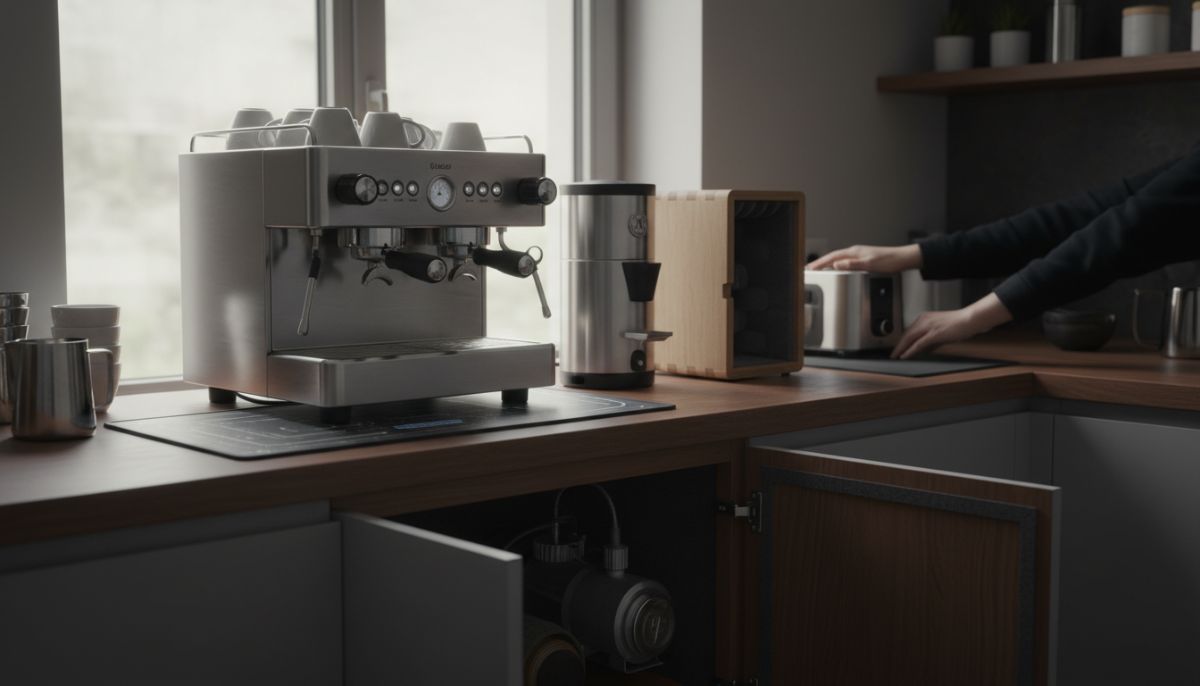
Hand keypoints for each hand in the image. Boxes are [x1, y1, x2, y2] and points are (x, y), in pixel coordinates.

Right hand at [807, 244, 921, 272]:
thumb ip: (852, 264)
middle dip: (820, 262)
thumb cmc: (889, 261)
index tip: (809, 268)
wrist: (902, 259)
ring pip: (838, 259)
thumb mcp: (869, 264)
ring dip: (827, 264)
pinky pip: (844, 262)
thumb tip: (836, 265)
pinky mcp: (863, 259)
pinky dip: (836, 265)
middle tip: (809, 268)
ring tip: (818, 269)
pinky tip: (837, 269)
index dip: (819, 263)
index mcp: (854, 252)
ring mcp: (858, 255)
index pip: (832, 257)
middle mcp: (854, 252)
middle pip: (832, 257)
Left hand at [891, 293, 1012, 358]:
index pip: (909, 331)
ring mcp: (928, 326)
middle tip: (893, 354)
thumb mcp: (940, 330)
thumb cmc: (959, 324)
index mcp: (925, 318)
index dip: (902, 341)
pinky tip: (905, 355)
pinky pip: (918, 344)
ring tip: (896, 356)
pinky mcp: (934, 333)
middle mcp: (924, 320)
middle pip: (906, 335)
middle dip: (898, 346)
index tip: (897, 348)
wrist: (970, 319)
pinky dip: (910, 350)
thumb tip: (923, 349)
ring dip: (901, 349)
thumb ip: (931, 339)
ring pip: (909, 339)